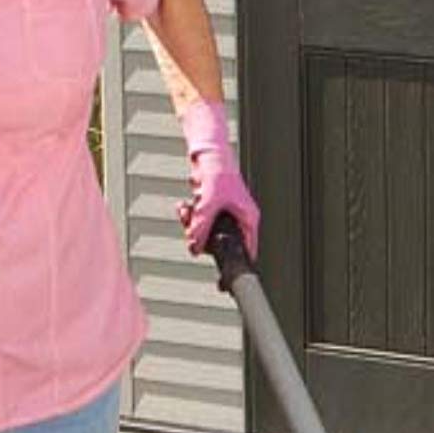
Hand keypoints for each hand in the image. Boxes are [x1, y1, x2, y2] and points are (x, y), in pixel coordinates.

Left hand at [178, 99, 260, 258]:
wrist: (207, 153)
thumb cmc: (218, 173)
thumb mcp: (208, 205)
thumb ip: (200, 228)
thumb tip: (193, 247)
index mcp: (248, 219)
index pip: (247, 250)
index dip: (234, 263)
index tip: (223, 279)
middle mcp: (238, 218)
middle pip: (221, 243)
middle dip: (203, 238)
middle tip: (194, 231)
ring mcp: (224, 214)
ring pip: (207, 233)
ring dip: (193, 225)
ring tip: (189, 211)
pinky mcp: (211, 208)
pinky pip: (199, 221)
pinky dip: (190, 216)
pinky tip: (186, 206)